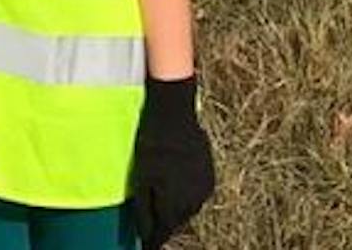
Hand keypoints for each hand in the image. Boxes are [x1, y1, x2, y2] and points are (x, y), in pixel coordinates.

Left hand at [133, 76, 214, 249]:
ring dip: (176, 207)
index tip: (145, 244)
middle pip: (177, 221)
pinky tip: (175, 180)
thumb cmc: (152, 145)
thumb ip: (144, 210)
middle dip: (164, 222)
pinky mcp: (210, 175)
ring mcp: (205, 189)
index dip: (153, 240)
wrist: (175, 115)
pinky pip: (196, 193)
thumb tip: (145, 235)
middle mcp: (194, 202)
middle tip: (151, 218)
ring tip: (162, 195)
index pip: (163, 233)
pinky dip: (185, 192)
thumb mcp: (142, 179)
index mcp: (175, 205)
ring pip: (188, 208)